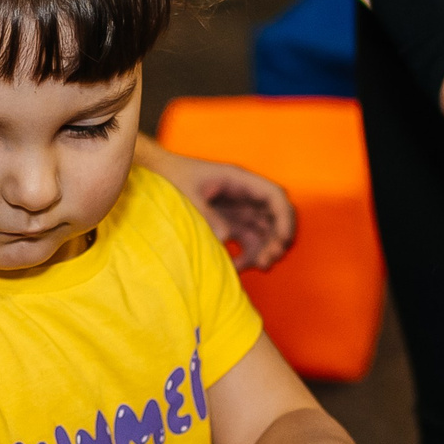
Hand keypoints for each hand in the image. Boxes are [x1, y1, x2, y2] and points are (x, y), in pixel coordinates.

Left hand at [156, 149, 297, 270]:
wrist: (159, 175)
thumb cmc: (174, 178)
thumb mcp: (188, 195)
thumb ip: (207, 215)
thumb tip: (225, 238)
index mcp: (239, 180)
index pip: (274, 196)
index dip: (284, 217)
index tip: (284, 239)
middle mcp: (245, 195)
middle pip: (274, 217)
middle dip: (277, 239)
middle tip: (268, 260)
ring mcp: (239, 210)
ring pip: (263, 232)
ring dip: (264, 250)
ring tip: (258, 267)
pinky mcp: (231, 223)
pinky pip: (247, 241)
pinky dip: (246, 256)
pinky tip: (235, 268)